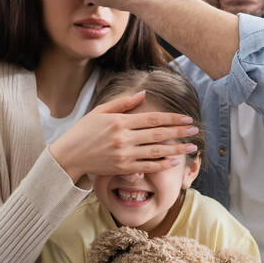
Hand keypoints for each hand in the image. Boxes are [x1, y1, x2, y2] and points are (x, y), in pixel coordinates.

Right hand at [48, 91, 198, 182]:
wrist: (69, 156)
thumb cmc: (84, 131)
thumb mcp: (101, 111)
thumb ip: (123, 102)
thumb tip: (144, 93)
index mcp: (119, 122)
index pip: (152, 119)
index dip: (171, 118)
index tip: (186, 118)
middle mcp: (123, 138)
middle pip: (157, 134)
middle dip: (178, 132)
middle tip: (194, 130)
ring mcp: (123, 155)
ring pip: (156, 152)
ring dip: (176, 149)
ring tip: (191, 147)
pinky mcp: (122, 168)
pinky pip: (146, 167)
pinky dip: (162, 165)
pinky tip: (174, 161)